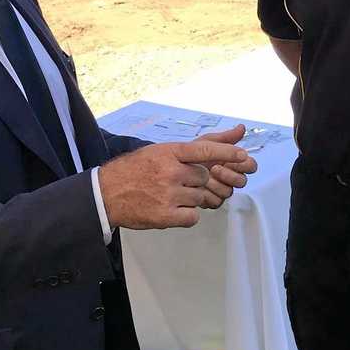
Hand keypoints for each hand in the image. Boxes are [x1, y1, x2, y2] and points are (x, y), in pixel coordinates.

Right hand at [98, 139, 246, 229]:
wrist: (106, 193)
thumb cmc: (134, 170)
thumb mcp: (158, 151)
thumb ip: (192, 148)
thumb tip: (235, 133)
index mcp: (168, 153)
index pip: (204, 151)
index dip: (226, 153)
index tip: (243, 156)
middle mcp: (170, 172)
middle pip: (204, 178)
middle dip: (196, 182)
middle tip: (176, 183)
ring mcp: (168, 195)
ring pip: (200, 197)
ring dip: (190, 199)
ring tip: (169, 196)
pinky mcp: (166, 216)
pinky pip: (193, 216)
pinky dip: (186, 215)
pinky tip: (171, 210)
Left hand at [194, 125, 259, 208]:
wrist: (169, 171)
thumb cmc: (187, 155)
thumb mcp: (205, 143)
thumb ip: (225, 137)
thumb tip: (241, 127)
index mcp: (231, 162)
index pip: (250, 165)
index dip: (245, 164)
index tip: (236, 159)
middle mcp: (228, 177)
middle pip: (242, 181)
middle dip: (229, 175)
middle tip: (215, 168)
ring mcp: (221, 189)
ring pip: (229, 191)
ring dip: (216, 184)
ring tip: (203, 177)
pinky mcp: (212, 201)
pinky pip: (217, 201)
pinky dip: (208, 194)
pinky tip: (199, 188)